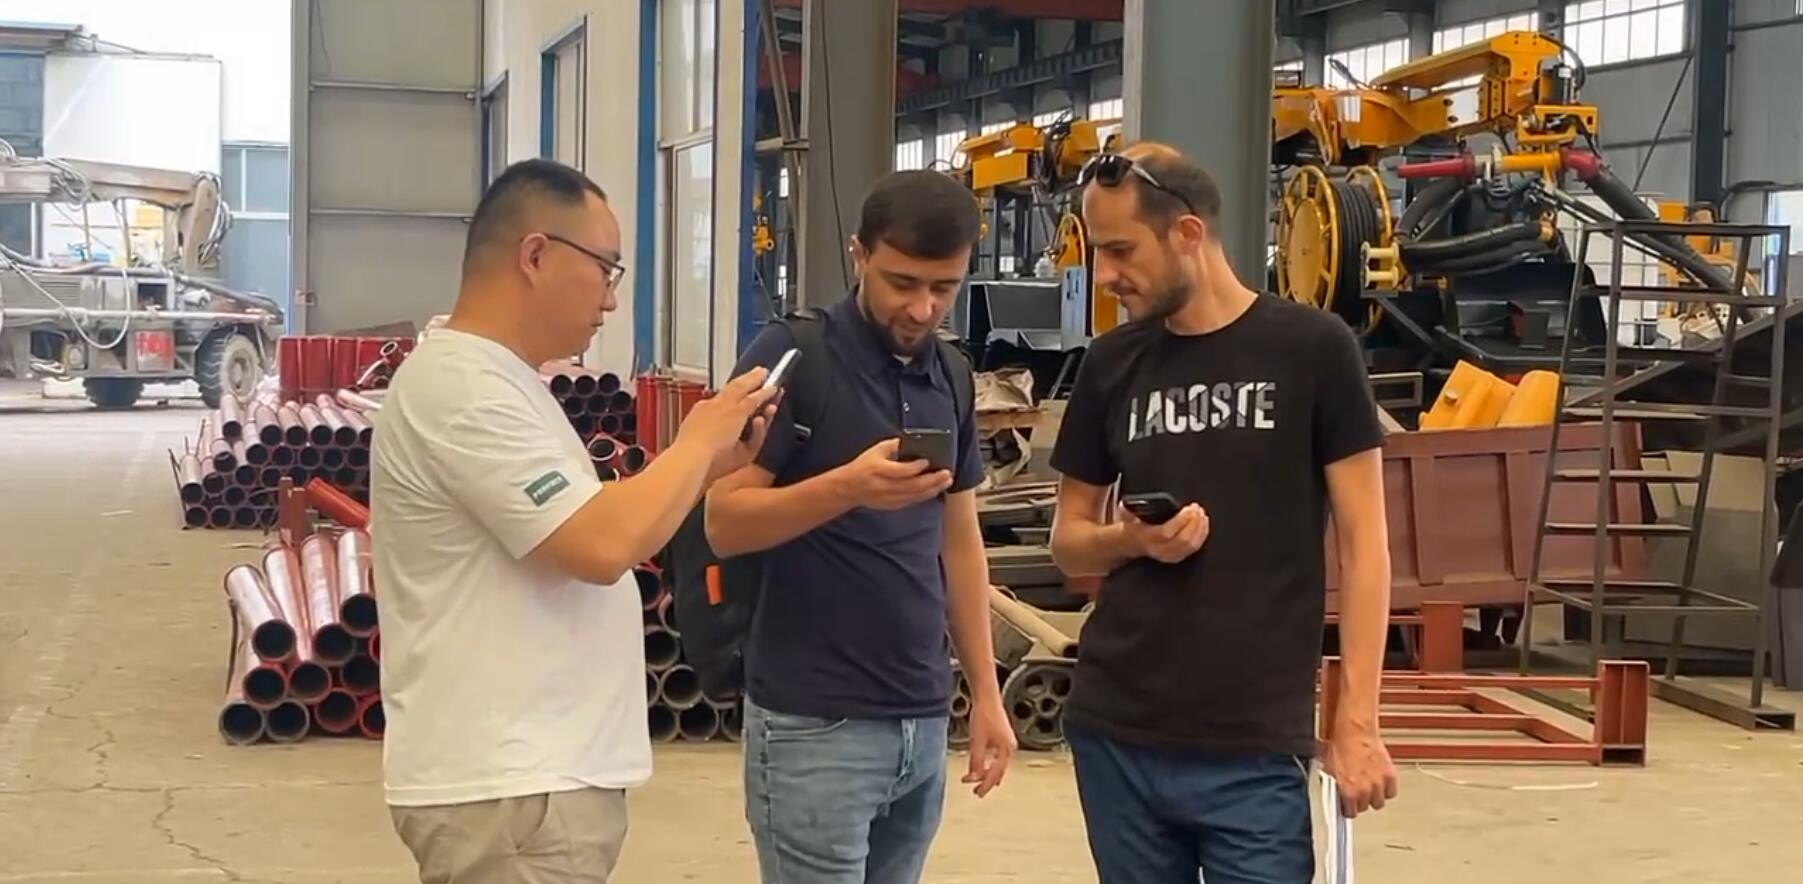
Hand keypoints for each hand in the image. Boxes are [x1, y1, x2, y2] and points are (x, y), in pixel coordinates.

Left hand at [672, 368, 779, 479]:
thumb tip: (760, 419)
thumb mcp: (746, 453)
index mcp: (737, 414)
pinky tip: (726, 395)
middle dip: (753, 378)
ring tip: (747, 377)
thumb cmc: (717, 461)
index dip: (766, 392)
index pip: (755, 398)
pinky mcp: (696, 411)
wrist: (688, 459)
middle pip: (741, 385)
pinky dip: (724, 393)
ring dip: (739, 381)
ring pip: (727, 388)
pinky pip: (714, 397)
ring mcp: (707, 405)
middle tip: (763, 371)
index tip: (774, 388)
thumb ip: (758, 434)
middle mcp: (722, 405)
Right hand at [832, 438, 953, 510]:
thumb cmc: (863, 466)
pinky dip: (924, 496)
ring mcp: (887, 498)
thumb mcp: (876, 450)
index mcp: (878, 470)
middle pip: (912, 485)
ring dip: (932, 489)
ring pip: (914, 496)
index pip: (900, 470)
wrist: (849, 488)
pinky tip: (935, 490)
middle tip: (946, 474)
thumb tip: (915, 442)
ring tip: (946, 481)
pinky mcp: (891, 505)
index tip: (928, 461)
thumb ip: (895, 445)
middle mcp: (884, 486)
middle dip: (932, 480)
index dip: (915, 467)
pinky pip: (911, 501)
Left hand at [962, 693, 1015, 796]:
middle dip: (987, 782)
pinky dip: (990, 765)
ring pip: (999, 765)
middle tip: (977, 792)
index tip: (976, 793)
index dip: (985, 784)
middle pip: (999, 771)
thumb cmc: (984, 716)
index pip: (995, 774)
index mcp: (1006, 750)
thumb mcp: (977, 741)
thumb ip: (976, 760)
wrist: (987, 697)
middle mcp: (1010, 748)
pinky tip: (984, 767)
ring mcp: (1007, 743)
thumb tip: (973, 777)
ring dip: (988, 774)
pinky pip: (998, 757)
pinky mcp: (1003, 738)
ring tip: (979, 783)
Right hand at [1117, 501, 1208, 563]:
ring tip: (1201, 515)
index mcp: (1146, 537)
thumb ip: (1129, 508)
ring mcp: (1168, 556)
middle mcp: (1157, 549)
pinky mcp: (1176, 557)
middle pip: (1182, 540)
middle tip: (1197, 509)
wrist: (1130, 542)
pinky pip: (1193, 549)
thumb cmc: (1132, 526)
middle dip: (1193, 523)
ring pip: (1190, 546)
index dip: (1180, 521)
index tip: (1189, 509)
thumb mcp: (1127, 515)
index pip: (1166, 532)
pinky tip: (1203, 525)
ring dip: (1199, 529)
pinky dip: (1201, 536)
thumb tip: (1127, 503)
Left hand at [1320, 722, 1396, 816]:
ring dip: (1373, 796)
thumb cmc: (1341, 746)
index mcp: (1348, 792)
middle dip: (1360, 801)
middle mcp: (1365, 791)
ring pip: (1379, 802)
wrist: (1355, 732)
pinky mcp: (1390, 776)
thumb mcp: (1329, 769)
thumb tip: (1333, 792)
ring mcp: (1378, 784)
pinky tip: (1379, 782)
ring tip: (1368, 787)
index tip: (1347, 805)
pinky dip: (1386, 789)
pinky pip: (1391, 792)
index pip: (1350, 813)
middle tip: (1356, 792)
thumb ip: (1334, 785)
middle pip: (1365, 807)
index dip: (1348, 808)